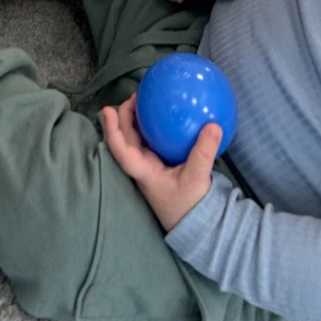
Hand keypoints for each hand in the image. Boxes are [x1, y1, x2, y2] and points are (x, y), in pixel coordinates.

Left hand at [102, 95, 220, 231]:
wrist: (196, 224)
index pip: (121, 151)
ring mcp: (149, 167)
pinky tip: (162, 116)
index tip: (107, 110)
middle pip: (125, 140)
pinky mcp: (159, 166)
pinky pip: (150, 142)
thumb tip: (213, 125)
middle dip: (123, 117)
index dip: (111, 130)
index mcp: (144, 172)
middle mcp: (142, 167)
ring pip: (135, 140)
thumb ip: (204, 152)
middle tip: (136, 96)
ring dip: (135, 120)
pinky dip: (151, 127)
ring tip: (143, 100)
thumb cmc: (190, 205)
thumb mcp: (198, 178)